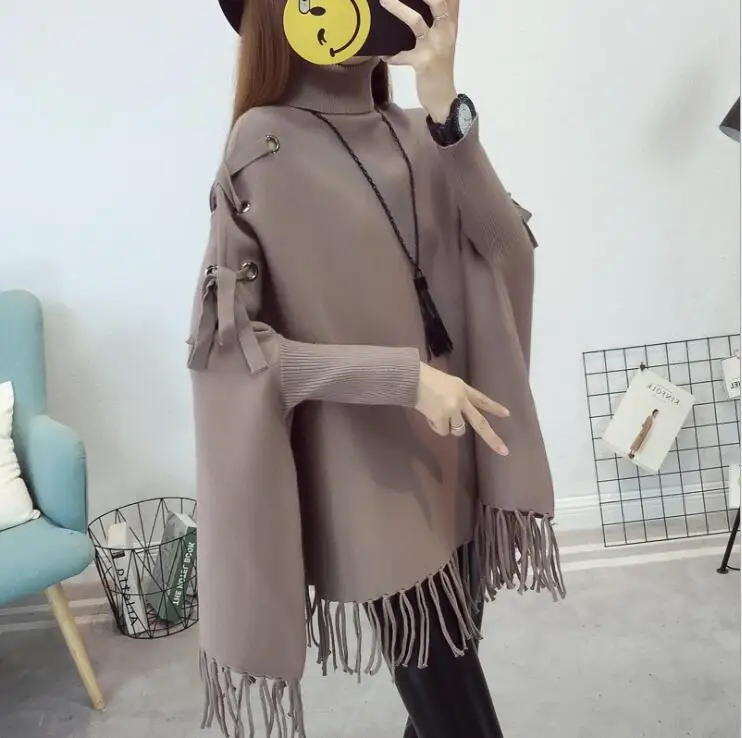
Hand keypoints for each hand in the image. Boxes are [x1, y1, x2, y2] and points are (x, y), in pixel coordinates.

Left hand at [379, 0, 459, 122]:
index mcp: (451, 22)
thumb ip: (441, 16)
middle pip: (436, 1)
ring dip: (399, 10)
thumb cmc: (440, 66)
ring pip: (417, 22)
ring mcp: (436, 47)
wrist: (444, 97)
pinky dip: (392, 55)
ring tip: (384, 0)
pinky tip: (383, 54)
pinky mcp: (424, 63)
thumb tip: (424, 2)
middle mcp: (446, 31)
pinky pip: (403, 55)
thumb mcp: (444, 38)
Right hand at [415, 363, 510, 455]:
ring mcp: (453, 410)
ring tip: (436, 413)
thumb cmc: (425, 378)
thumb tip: (454, 416)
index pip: (482, 399)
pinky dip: (435, 426)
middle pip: (480, 423)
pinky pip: (442, 431)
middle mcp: (461, 401)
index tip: (507, 414)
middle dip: (492, 438)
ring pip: (458, 430)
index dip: (494, 407)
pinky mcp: (442, 418)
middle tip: (504, 451)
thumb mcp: (447, 384)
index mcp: (463, 389)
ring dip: (448, 426)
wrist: (412, 378)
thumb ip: (455, 397)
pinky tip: (428, 414)